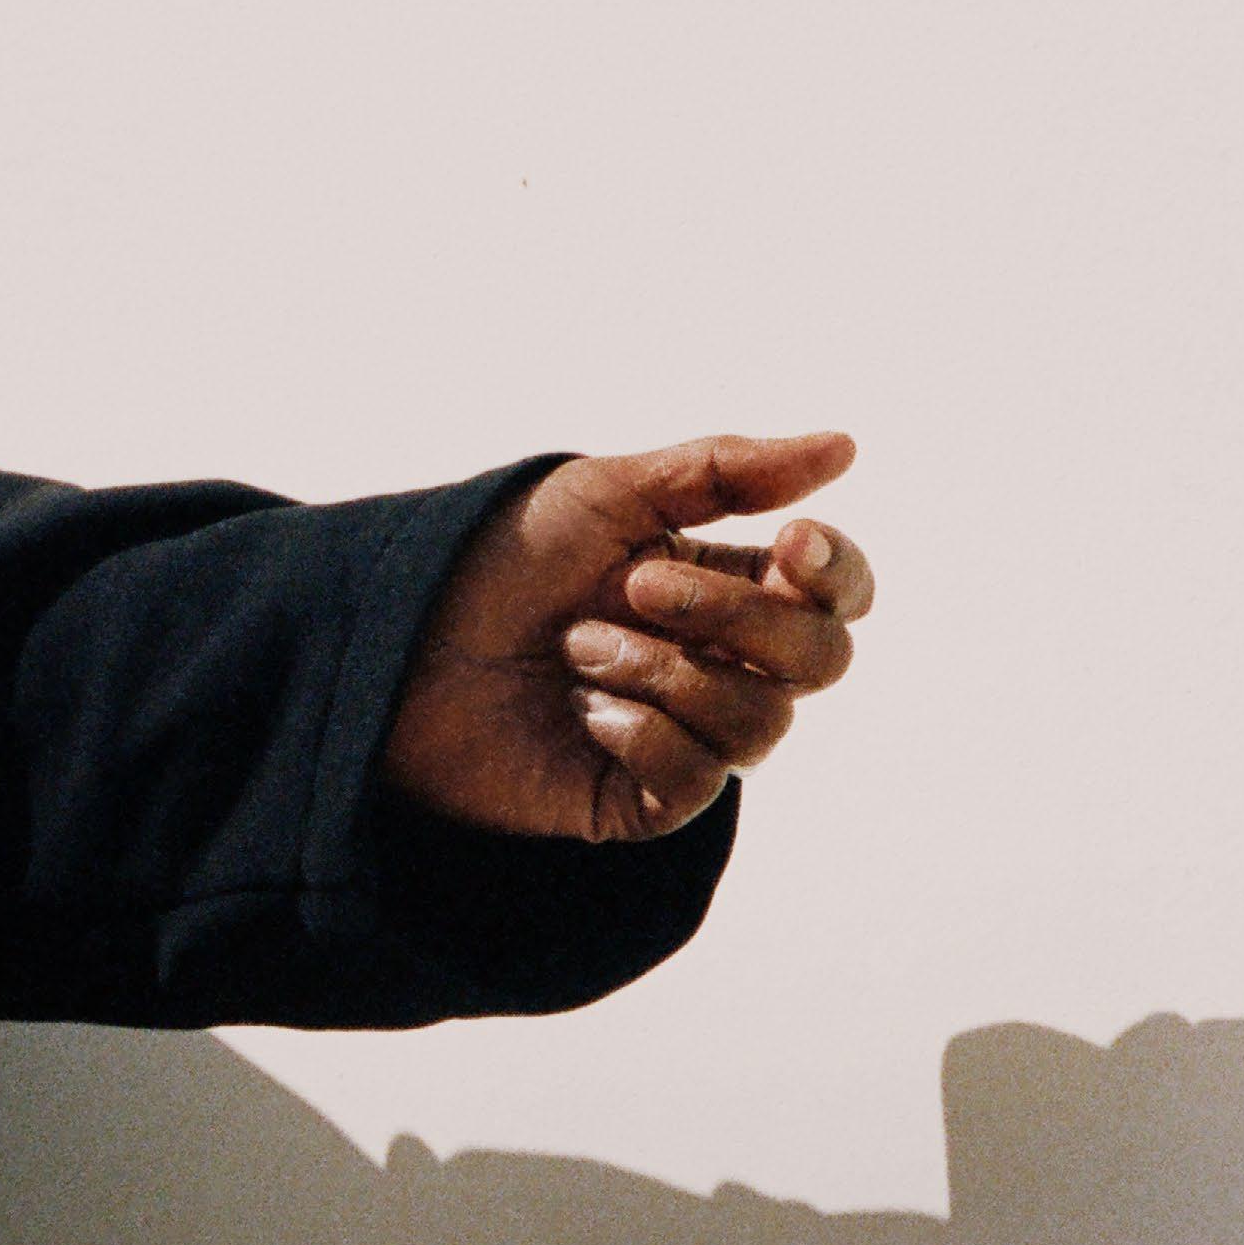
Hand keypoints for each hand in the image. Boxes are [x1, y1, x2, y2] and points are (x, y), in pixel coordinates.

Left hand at [381, 431, 873, 842]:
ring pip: (762, 725)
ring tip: (577, 648)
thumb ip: (726, 470)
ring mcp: (685, 736)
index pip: (837, 595)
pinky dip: (639, 732)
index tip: (790, 541)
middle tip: (632, 585)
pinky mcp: (639, 799)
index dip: (837, 572)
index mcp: (726, 586)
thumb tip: (847, 445)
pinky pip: (695, 781)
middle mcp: (720, 664)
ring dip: (665, 673)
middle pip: (819, 660)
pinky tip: (578, 711)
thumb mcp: (607, 492)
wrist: (395, 638)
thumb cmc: (494, 558)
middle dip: (734, 615)